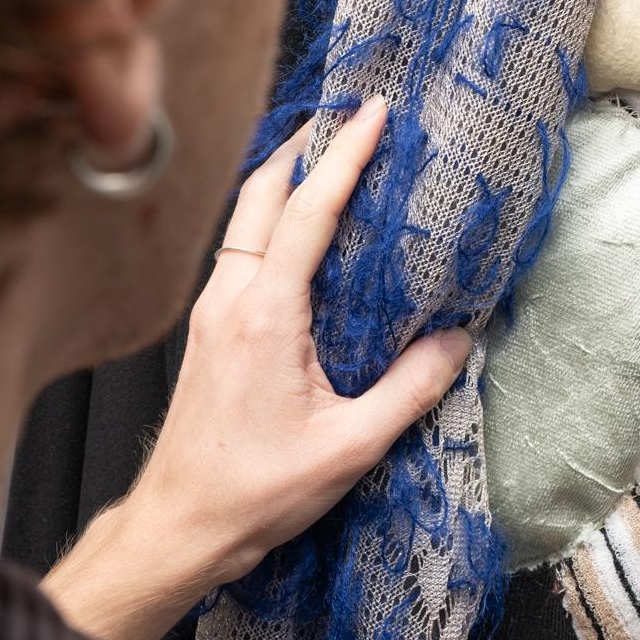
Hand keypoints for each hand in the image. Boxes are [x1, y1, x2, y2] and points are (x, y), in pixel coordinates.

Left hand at [43, 100, 470, 639]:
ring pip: (244, 219)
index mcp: (265, 315)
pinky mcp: (209, 331)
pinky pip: (240, 249)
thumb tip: (460, 339)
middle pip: (260, 194)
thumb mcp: (351, 447)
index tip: (372, 113)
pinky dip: (271, 218)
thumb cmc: (256, 492)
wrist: (179, 527)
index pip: (307, 213)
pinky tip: (301, 230)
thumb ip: (411, 389)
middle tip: (349, 117)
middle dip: (305, 146)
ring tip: (330, 157)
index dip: (344, 157)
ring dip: (284, 178)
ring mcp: (212, 312)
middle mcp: (230, 300)